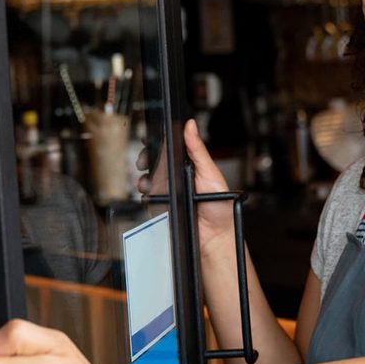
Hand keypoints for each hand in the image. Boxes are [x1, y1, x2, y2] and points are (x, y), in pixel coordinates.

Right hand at [137, 120, 233, 253]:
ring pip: (148, 178)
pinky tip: (149, 193)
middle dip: (146, 157)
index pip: (171, 147)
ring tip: (147, 181)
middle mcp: (178, 176)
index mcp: (190, 165)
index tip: (152, 138)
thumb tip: (190, 126)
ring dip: (144, 177)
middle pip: (155, 161)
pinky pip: (148, 197)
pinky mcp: (162, 205)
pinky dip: (145, 193)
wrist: (215, 238)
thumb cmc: (220, 207)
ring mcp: (168, 191)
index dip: (159, 141)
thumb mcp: (210, 173)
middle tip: (145, 160)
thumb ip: (198, 150)